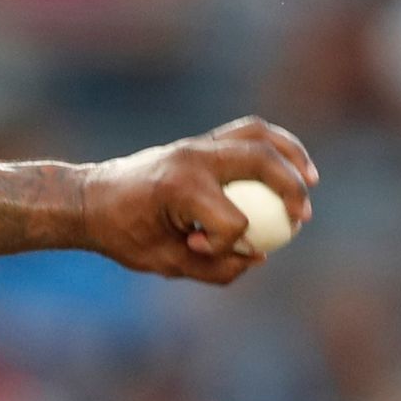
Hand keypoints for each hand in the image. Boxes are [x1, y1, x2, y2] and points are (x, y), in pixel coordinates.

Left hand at [79, 117, 316, 285]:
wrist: (91, 198)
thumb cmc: (121, 234)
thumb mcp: (162, 262)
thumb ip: (212, 267)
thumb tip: (258, 257)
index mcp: (180, 188)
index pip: (231, 218)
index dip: (225, 245)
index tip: (198, 250)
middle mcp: (193, 158)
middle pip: (260, 161)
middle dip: (289, 189)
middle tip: (303, 217)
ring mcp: (197, 145)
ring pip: (258, 136)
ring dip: (292, 155)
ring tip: (310, 182)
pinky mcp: (200, 142)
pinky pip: (246, 133)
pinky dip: (273, 144)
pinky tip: (289, 164)